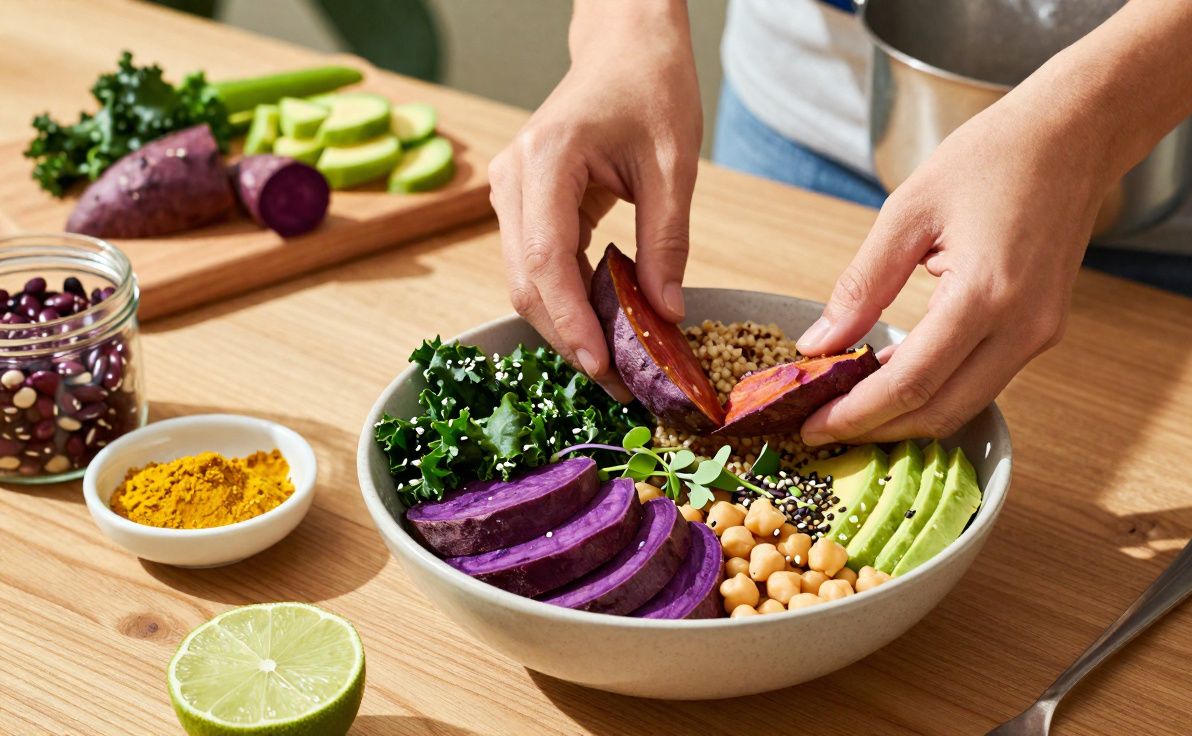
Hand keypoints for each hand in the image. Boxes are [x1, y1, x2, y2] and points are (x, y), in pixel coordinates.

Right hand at [490, 1, 700, 397]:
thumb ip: (668, 240)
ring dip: (565, 324)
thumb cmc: (651, 86)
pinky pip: (537, 264)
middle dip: (567, 337)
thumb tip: (666, 315)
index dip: (570, 322)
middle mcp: (513, 177)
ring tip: (616, 361)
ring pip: (525, 280)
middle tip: (617, 383)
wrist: (624, 47)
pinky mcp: (522, 202)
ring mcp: (510, 190)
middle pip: (525, 281)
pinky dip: (567, 299)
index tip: (602, 368)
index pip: (547, 260)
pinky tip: (603, 322)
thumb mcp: (674, 164)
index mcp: (547, 160)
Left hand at [796, 88, 1116, 443]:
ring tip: (849, 409)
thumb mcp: (907, 211)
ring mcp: (1039, 334)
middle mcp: (1022, 327)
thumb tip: (819, 344)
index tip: (813, 427)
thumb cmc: (994, 157)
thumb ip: (862, 285)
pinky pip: (982, 381)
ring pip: (963, 405)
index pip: (911, 382)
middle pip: (940, 411)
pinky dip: (936, 391)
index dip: (857, 414)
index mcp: (985, 294)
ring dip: (905, 416)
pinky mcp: (1043, 331)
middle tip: (822, 430)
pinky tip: (893, 379)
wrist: (1073, 136)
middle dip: (876, 429)